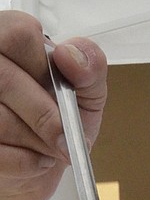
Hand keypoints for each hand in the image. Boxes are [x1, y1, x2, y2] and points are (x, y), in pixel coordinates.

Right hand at [0, 10, 106, 199]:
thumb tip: (72, 56)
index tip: (62, 92)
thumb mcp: (86, 94)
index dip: (45, 69)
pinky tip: (36, 159)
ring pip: (1, 120)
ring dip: (38, 143)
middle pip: (6, 79)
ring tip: (50, 147)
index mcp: (8, 39)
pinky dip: (26, 163)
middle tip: (65, 138)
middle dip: (45, 117)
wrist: (39, 164)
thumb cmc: (58, 123)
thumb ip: (90, 68)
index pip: (20, 34)